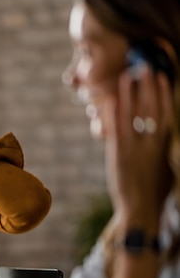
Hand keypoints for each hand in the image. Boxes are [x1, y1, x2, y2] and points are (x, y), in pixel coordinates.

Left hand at [102, 66, 172, 230]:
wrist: (141, 210)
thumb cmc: (153, 191)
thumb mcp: (163, 166)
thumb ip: (160, 148)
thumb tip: (158, 131)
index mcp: (165, 145)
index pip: (165, 113)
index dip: (163, 94)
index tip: (162, 77)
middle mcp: (153, 144)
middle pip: (152, 108)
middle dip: (149, 87)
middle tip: (145, 67)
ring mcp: (136, 148)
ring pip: (134, 115)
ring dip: (131, 94)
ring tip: (127, 76)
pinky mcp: (120, 155)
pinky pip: (117, 129)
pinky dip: (115, 113)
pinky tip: (112, 99)